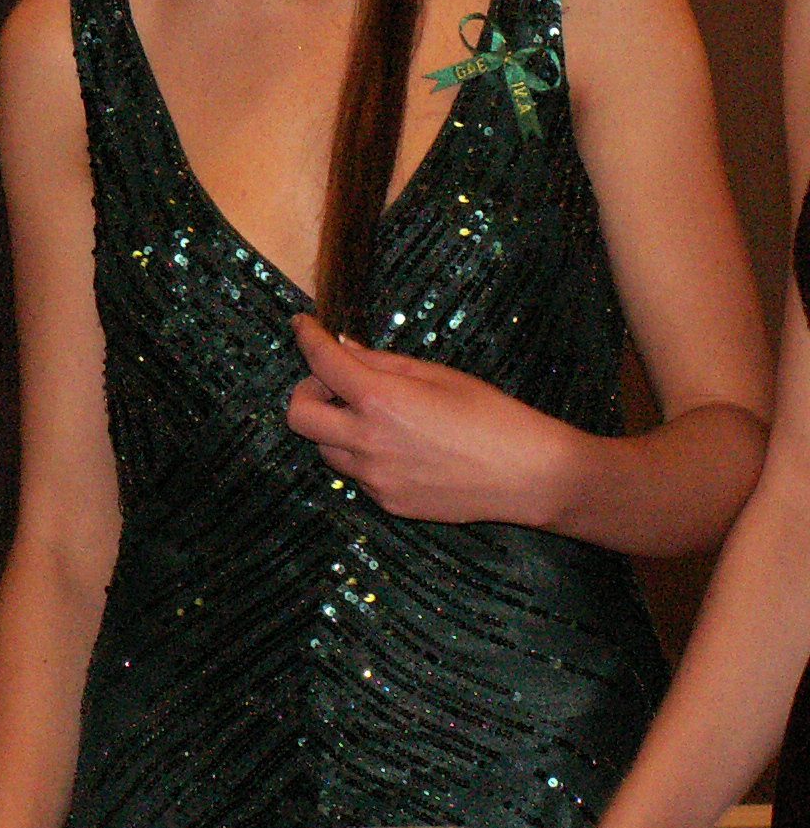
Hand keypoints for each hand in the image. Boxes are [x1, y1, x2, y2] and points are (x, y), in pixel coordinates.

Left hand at [286, 316, 576, 527]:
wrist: (530, 475)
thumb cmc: (491, 415)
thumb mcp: (437, 375)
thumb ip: (382, 362)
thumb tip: (343, 346)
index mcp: (379, 399)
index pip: (320, 361)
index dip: (306, 337)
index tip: (302, 326)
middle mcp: (366, 441)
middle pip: (298, 415)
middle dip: (307, 392)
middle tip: (333, 383)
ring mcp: (374, 477)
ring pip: (326, 448)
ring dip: (336, 427)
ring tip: (377, 417)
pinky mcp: (387, 501)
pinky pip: (356, 474)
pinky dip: (363, 456)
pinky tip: (402, 448)